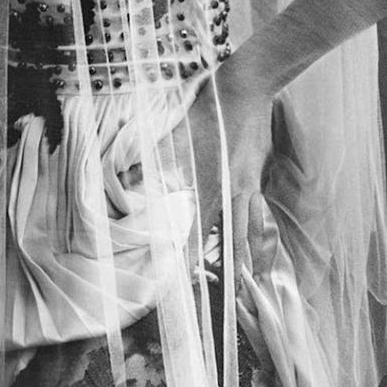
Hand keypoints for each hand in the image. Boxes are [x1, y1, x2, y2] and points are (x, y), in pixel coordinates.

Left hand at [169, 70, 273, 279]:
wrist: (250, 85)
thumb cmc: (213, 108)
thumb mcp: (180, 132)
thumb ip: (155, 159)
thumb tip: (126, 177)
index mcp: (218, 184)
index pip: (202, 230)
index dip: (192, 256)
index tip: (186, 280)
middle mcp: (239, 190)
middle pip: (239, 240)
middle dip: (236, 271)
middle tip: (234, 300)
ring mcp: (253, 184)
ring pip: (256, 229)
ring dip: (255, 256)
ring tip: (255, 282)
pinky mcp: (259, 174)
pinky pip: (260, 211)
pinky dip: (259, 230)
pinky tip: (257, 240)